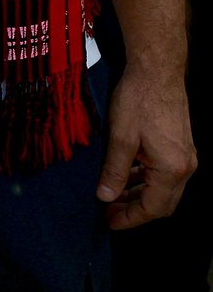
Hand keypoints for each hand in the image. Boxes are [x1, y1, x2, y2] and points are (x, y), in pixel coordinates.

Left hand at [96, 64, 196, 229]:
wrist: (157, 70)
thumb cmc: (139, 101)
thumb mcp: (120, 139)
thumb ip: (114, 172)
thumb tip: (105, 197)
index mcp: (171, 169)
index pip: (152, 208)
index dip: (129, 218)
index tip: (109, 222)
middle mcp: (185, 167)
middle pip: (162, 203)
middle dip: (135, 210)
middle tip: (109, 210)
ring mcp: (185, 155)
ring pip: (164, 189)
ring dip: (140, 194)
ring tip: (113, 194)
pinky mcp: (181, 145)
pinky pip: (165, 173)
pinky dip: (146, 179)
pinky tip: (127, 174)